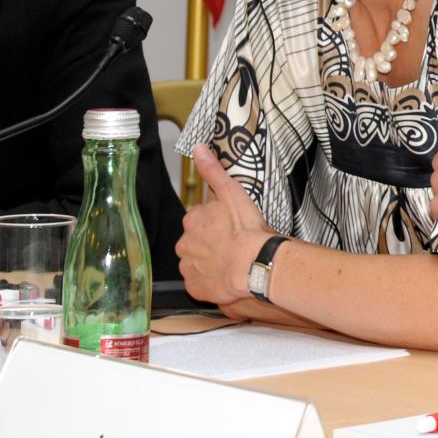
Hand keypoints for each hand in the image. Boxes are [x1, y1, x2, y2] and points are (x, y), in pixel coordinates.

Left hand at [177, 145, 275, 304]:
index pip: (198, 220)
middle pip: (195, 242)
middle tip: (231, 244)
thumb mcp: (231, 192)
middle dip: (209, 243)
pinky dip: (210, 281)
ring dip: (209, 262)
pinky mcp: (195, 288)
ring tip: (231, 262)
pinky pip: (200, 284)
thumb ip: (212, 171)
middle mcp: (184, 245)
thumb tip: (198, 148)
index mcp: (192, 221)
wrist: (253, 264)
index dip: (214, 223)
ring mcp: (189, 268)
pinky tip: (225, 277)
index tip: (229, 226)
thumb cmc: (245, 229)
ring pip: (196, 263)